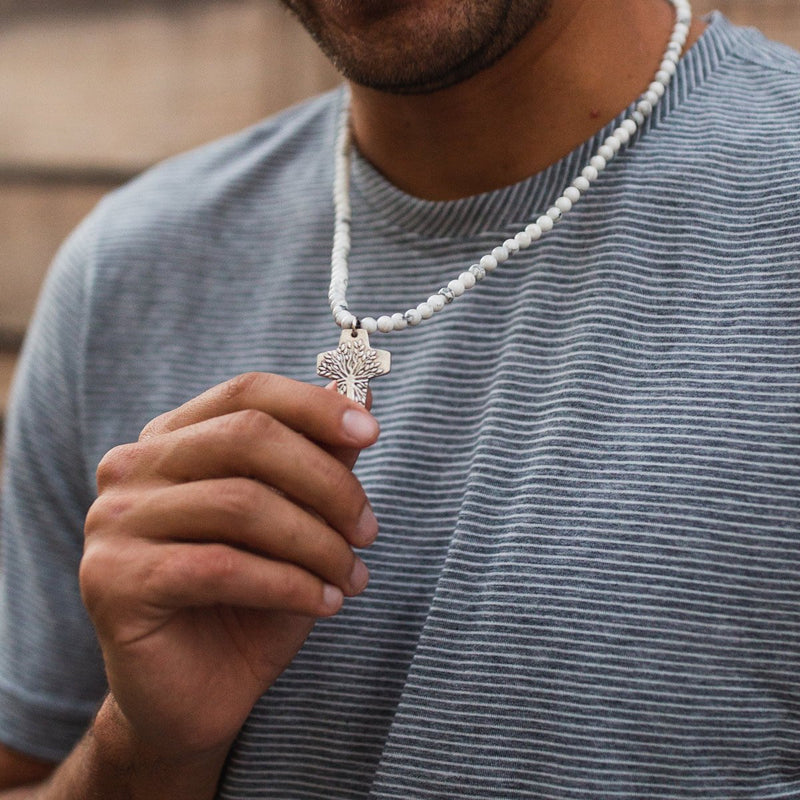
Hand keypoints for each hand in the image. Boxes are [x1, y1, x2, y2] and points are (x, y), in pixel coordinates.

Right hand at [80, 373, 379, 766]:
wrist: (197, 695)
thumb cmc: (252, 600)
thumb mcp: (299, 520)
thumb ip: (319, 456)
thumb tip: (361, 388)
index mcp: (172, 440)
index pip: (245, 393)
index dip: (313, 405)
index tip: (371, 432)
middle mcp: (132, 468)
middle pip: (246, 437)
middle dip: (326, 482)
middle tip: (368, 529)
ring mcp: (115, 521)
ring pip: (241, 503)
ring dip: (317, 543)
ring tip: (352, 576)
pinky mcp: (113, 580)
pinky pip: (222, 566)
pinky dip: (290, 584)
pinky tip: (325, 604)